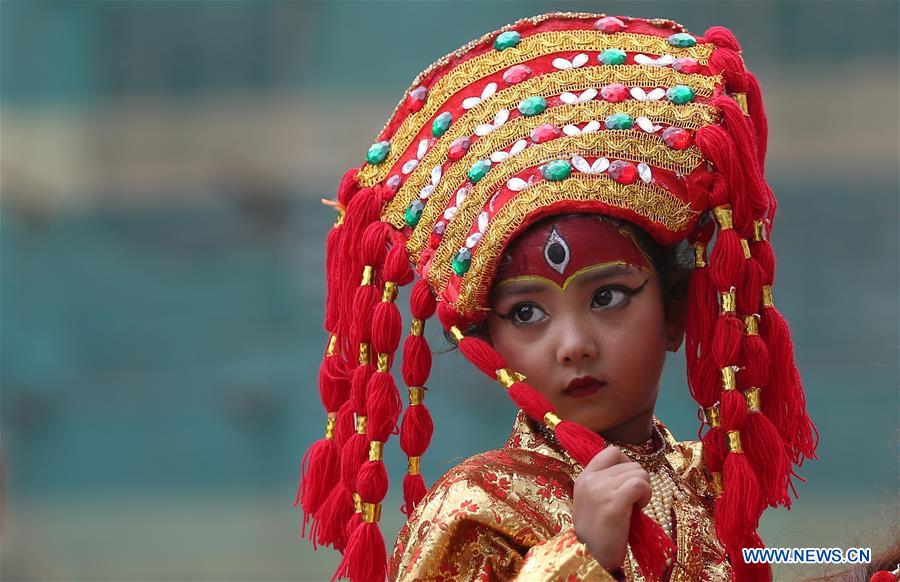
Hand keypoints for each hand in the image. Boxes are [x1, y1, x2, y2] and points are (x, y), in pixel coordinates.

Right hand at [572, 446, 651, 571]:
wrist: (591, 558)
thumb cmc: (596, 534)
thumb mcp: (592, 502)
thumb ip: (603, 483)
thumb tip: (629, 472)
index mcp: (583, 477)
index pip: (612, 452)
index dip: (627, 463)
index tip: (628, 482)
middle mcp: (590, 480)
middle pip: (630, 463)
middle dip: (638, 480)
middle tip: (633, 500)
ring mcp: (601, 490)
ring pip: (639, 472)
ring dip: (644, 488)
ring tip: (635, 506)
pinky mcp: (614, 503)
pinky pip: (640, 484)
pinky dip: (646, 494)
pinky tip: (639, 508)